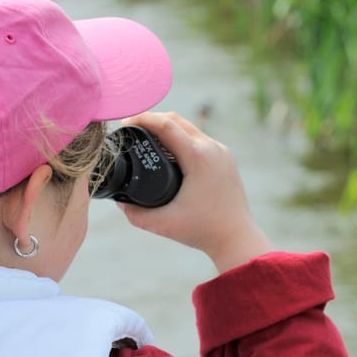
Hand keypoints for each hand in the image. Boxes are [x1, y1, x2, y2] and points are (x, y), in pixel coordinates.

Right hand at [115, 112, 273, 272]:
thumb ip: (135, 213)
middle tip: (131, 128)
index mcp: (198, 156)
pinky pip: (199, 139)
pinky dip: (182, 137)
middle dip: (152, 119)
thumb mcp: (162, 224)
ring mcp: (221, 152)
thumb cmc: (202, 230)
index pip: (165, 124)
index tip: (125, 124)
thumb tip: (119, 200)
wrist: (237, 237)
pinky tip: (170, 149)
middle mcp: (212, 148)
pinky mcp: (225, 158)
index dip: (142, 119)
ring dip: (168, 127)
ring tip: (147, 136)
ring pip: (189, 127)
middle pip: (176, 119)